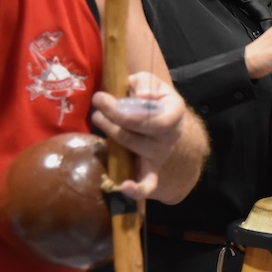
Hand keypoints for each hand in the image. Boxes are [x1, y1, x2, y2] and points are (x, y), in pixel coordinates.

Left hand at [89, 71, 186, 199]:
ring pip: (132, 146)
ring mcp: (160, 155)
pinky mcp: (151, 168)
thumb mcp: (151, 83)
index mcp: (174, 112)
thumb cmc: (154, 100)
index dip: (132, 112)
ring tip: (97, 117)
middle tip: (98, 100)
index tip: (113, 98)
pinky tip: (124, 187)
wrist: (168, 123)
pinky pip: (148, 184)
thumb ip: (144, 82)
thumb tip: (140, 94)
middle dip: (113, 115)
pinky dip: (137, 189)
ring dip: (111, 132)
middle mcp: (170, 136)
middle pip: (138, 131)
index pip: (157, 118)